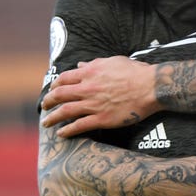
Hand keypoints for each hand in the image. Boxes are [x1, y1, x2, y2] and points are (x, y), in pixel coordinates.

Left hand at [42, 56, 157, 135]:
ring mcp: (94, 105)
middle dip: (48, 101)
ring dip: (52, 118)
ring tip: (46, 122)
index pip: (64, 78)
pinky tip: (62, 134)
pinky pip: (80, 126)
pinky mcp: (102, 119)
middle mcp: (88, 88)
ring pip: (66, 111)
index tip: (51, 89)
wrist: (151, 87)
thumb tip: (81, 64)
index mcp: (90, 72)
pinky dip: (68, 130)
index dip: (55, 85)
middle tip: (44, 106)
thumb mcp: (113, 61)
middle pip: (60, 95)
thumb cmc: (136, 72)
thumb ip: (94, 64)